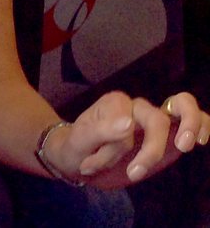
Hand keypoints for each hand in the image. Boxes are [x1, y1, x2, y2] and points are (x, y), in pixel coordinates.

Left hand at [57, 90, 209, 186]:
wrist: (78, 156)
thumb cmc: (78, 146)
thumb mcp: (79, 141)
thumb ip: (102, 131)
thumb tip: (129, 123)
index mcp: (115, 103)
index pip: (128, 121)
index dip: (114, 147)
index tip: (92, 165)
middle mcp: (137, 106)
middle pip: (157, 117)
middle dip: (150, 149)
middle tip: (137, 172)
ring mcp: (155, 116)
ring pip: (182, 104)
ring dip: (190, 123)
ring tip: (186, 145)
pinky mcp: (169, 131)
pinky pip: (192, 119)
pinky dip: (202, 125)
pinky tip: (201, 141)